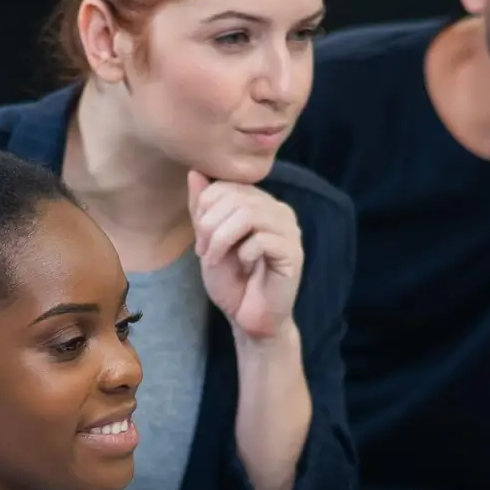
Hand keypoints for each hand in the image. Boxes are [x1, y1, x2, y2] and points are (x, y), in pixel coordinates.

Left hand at [188, 170, 302, 340]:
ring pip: (248, 214)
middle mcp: (278, 211)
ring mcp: (289, 230)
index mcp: (259, 203)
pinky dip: (243, 253)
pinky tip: (244, 265)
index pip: (226, 186)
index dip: (204, 209)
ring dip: (221, 239)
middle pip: (236, 196)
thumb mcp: (208, 240)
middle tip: (203, 252)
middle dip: (209, 225)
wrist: (249, 318)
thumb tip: (195, 171)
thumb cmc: (232, 280)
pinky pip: (262, 239)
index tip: (200, 240)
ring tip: (214, 259)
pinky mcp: (293, 253)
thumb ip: (203, 208)